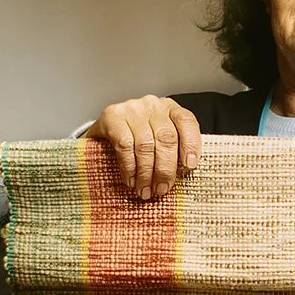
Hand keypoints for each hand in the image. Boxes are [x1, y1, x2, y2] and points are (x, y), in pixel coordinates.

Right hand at [86, 95, 201, 199]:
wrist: (104, 130)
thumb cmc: (137, 137)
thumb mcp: (159, 139)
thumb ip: (173, 150)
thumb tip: (184, 174)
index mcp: (170, 108)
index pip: (186, 121)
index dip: (191, 144)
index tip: (189, 166)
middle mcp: (153, 105)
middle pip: (166, 138)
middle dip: (165, 169)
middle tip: (161, 189)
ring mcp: (132, 109)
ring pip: (146, 145)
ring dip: (146, 173)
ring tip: (145, 189)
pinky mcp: (112, 116)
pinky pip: (124, 145)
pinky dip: (129, 167)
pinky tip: (131, 179)